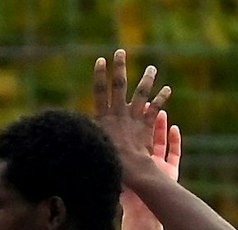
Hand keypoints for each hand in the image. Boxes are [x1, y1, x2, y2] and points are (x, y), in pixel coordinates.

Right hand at [93, 50, 172, 176]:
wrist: (129, 169)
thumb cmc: (106, 162)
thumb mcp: (91, 146)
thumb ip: (84, 134)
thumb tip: (69, 127)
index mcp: (103, 118)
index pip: (100, 91)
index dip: (100, 75)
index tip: (101, 60)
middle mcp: (119, 114)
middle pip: (119, 86)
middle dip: (120, 68)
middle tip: (121, 52)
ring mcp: (134, 118)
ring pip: (141, 93)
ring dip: (147, 79)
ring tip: (151, 68)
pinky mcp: (146, 125)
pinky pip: (155, 108)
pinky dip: (161, 98)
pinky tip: (167, 89)